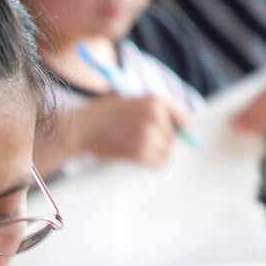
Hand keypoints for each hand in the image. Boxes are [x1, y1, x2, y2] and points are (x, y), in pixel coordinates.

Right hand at [68, 95, 190, 167]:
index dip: (177, 128)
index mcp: (155, 102)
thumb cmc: (105, 115)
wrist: (82, 127)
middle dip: (163, 143)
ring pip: (167, 153)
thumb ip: (156, 112)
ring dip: (157, 155)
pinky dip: (152, 164)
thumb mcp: (133, 102)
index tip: (169, 134)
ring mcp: (148, 135)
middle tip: (143, 143)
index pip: (183, 119)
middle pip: (174, 138)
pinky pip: (158, 163)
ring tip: (139, 151)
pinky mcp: (139, 152)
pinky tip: (138, 159)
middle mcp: (155, 117)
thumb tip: (182, 130)